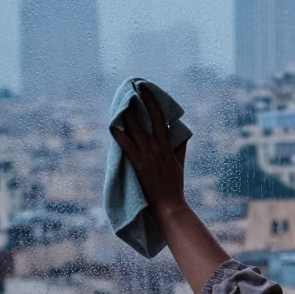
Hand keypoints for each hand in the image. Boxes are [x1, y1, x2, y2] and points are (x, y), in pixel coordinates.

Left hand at [111, 87, 186, 215]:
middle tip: (131, 89)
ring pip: (135, 130)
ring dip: (128, 115)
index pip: (160, 118)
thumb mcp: (179, 163)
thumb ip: (179, 147)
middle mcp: (156, 147)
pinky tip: (113, 126)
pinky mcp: (138, 164)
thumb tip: (181, 134)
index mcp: (166, 145)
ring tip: (121, 102)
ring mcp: (146, 155)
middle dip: (139, 103)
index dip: (153, 102)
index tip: (147, 90)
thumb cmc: (174, 185)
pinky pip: (127, 146)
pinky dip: (119, 136)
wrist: (169, 204)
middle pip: (146, 119)